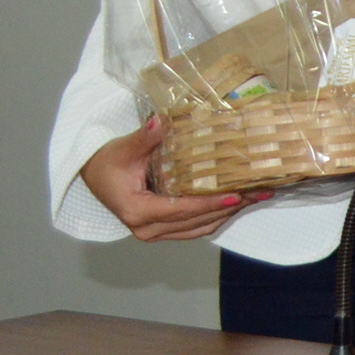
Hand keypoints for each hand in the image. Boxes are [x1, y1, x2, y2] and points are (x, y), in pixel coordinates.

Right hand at [79, 115, 267, 240]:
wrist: (96, 175)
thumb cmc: (108, 163)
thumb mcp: (124, 148)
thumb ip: (145, 137)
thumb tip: (161, 121)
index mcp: (138, 211)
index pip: (182, 210)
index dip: (210, 203)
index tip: (236, 195)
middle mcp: (147, 228)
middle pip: (196, 221)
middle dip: (230, 207)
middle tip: (259, 191)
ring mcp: (155, 232)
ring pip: (200, 227)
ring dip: (229, 213)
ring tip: (256, 196)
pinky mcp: (163, 230)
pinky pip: (195, 227)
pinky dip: (217, 216)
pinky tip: (237, 202)